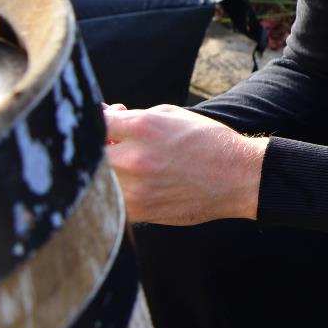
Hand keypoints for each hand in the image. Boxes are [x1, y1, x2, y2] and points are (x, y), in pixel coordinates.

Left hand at [104, 104, 266, 224]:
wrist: (238, 177)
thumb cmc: (208, 141)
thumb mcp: (174, 115)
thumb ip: (136, 116)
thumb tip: (109, 118)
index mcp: (143, 127)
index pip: (95, 121)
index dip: (96, 121)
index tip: (104, 124)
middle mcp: (134, 158)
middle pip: (89, 152)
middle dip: (98, 146)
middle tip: (114, 144)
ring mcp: (134, 188)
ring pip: (97, 179)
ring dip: (104, 171)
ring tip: (128, 165)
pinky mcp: (139, 211)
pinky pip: (110, 199)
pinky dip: (115, 191)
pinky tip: (134, 183)